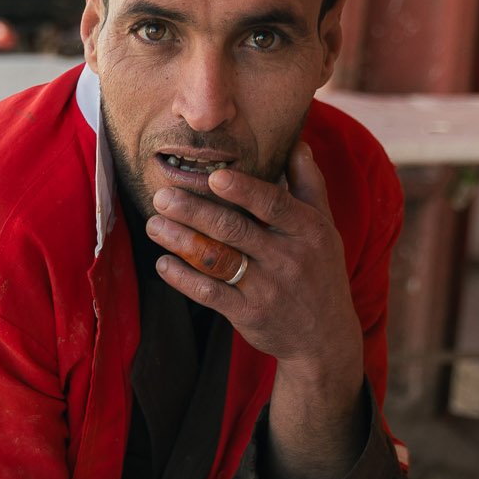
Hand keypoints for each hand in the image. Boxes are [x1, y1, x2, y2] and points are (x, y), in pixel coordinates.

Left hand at [147, 142, 362, 389]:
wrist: (324, 336)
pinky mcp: (248, 314)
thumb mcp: (325, 226)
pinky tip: (163, 263)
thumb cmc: (320, 270)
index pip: (274, 204)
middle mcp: (288, 258)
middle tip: (162, 196)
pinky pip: (210, 293)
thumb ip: (308, 184)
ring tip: (153, 225)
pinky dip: (184, 278)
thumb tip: (296, 142)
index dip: (243, 190)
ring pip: (217, 260)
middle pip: (235, 230)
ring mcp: (267, 288)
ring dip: (181, 241)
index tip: (214, 176)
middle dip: (195, 211)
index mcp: (308, 230)